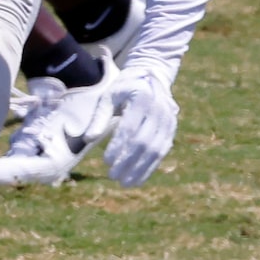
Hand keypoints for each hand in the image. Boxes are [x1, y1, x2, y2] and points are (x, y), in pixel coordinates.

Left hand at [106, 71, 178, 186]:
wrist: (152, 76)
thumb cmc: (124, 88)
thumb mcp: (108, 96)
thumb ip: (99, 117)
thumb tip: (88, 140)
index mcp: (142, 98)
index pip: (130, 127)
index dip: (119, 146)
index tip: (106, 161)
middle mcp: (159, 109)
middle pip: (143, 141)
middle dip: (128, 161)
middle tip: (112, 176)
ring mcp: (169, 120)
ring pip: (155, 149)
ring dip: (140, 169)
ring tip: (124, 183)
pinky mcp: (172, 130)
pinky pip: (162, 151)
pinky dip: (150, 167)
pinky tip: (138, 179)